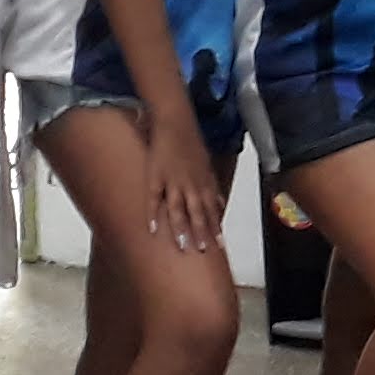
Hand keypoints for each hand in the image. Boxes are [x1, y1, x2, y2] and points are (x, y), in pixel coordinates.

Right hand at [144, 107, 225, 254]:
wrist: (175, 122)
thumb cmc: (192, 144)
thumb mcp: (207, 166)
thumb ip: (212, 188)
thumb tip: (220, 204)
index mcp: (204, 183)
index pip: (212, 210)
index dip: (216, 228)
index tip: (221, 245)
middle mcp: (191, 185)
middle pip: (197, 213)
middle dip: (201, 233)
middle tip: (204, 251)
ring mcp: (173, 182)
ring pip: (178, 209)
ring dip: (180, 228)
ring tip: (181, 246)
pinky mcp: (155, 177)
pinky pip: (154, 198)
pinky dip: (153, 214)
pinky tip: (152, 229)